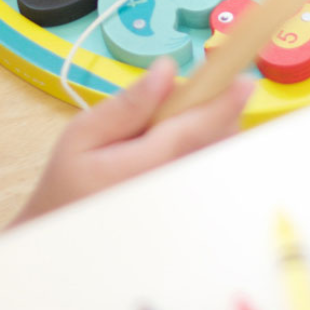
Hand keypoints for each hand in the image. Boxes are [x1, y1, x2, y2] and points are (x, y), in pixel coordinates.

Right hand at [11, 59, 252, 223]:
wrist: (64, 239)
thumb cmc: (67, 184)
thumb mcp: (82, 134)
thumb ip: (127, 104)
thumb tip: (166, 69)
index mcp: (147, 165)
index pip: (198, 128)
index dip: (225, 102)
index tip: (245, 81)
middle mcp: (175, 186)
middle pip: (217, 141)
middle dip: (215, 109)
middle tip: (184, 93)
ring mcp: (184, 200)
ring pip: (215, 155)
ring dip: (211, 129)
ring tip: (169, 123)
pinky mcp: (187, 209)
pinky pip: (206, 170)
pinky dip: (204, 148)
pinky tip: (175, 144)